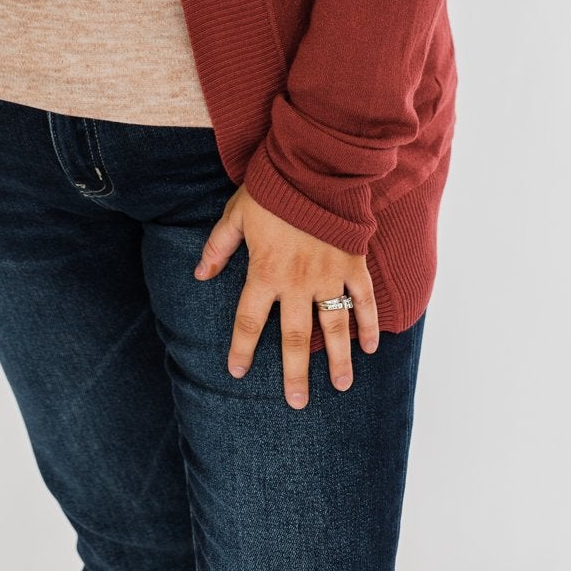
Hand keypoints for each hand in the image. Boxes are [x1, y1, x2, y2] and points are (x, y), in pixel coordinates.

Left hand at [193, 182, 378, 408]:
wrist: (313, 168)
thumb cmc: (272, 189)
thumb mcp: (235, 215)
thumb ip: (218, 247)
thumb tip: (199, 273)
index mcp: (265, 272)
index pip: (250, 321)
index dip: (243, 348)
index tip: (239, 371)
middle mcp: (297, 282)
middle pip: (296, 337)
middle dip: (296, 372)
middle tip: (297, 403)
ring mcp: (328, 275)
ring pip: (335, 327)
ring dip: (339, 359)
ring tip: (341, 386)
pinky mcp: (352, 263)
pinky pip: (363, 300)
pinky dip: (370, 324)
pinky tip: (372, 347)